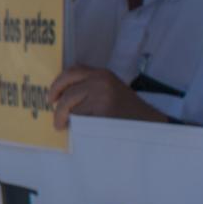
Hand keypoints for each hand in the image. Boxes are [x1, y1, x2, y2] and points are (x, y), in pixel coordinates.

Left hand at [48, 65, 168, 131]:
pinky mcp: (103, 111)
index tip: (52, 97)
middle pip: (67, 92)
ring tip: (67, 127)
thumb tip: (60, 97)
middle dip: (58, 107)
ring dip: (68, 119)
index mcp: (101, 74)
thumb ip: (89, 88)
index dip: (58, 84)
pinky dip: (79, 127)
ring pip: (72, 108)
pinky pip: (81, 120)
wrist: (150, 123)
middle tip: (56, 120)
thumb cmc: (127, 110)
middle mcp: (100, 81)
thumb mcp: (109, 90)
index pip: (71, 72)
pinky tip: (84, 131)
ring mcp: (101, 96)